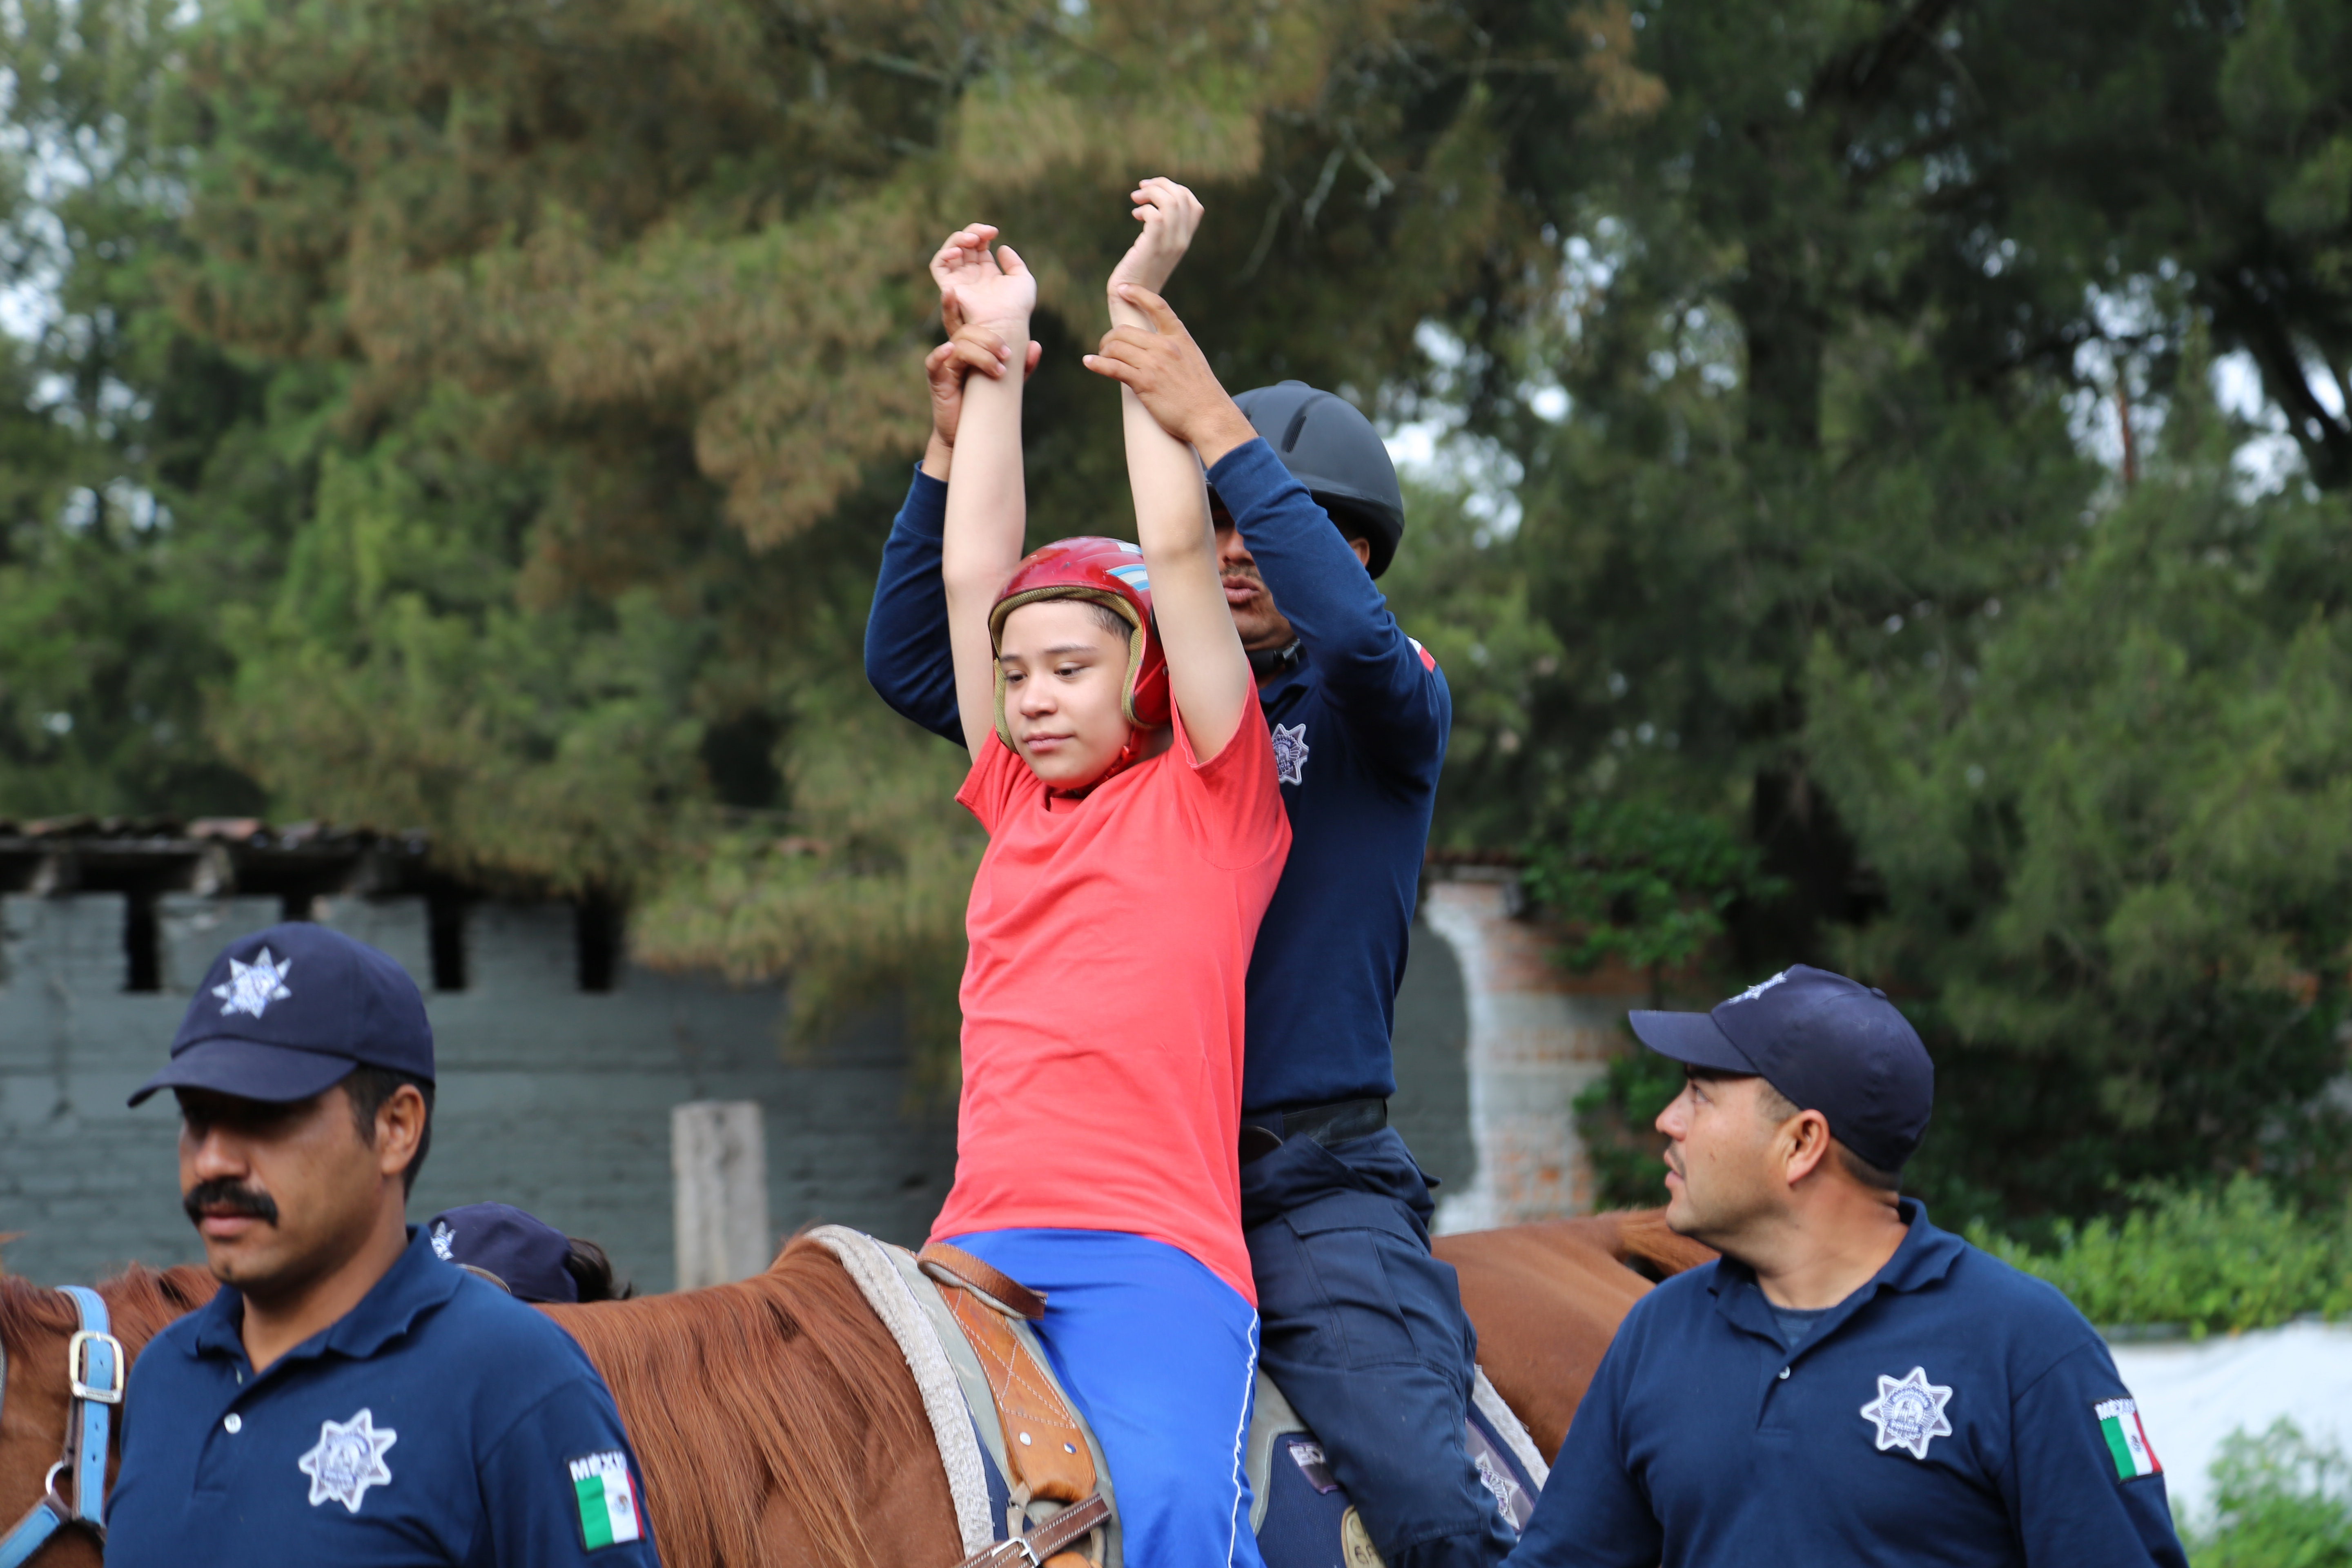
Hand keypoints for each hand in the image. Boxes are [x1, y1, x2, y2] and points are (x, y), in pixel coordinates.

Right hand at [926, 308, 1040, 450]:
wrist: (969, 433)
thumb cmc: (986, 404)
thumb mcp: (1008, 384)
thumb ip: (1021, 366)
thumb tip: (1036, 346)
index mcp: (971, 345)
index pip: (968, 320)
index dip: (963, 304)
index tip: (965, 290)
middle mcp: (956, 350)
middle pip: (968, 330)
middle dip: (989, 340)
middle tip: (1007, 354)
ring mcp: (945, 363)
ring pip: (959, 344)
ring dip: (981, 355)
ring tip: (999, 371)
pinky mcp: (937, 378)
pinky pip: (935, 361)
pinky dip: (942, 355)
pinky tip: (949, 351)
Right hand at [928, 223, 1034, 330]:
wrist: (1006, 323)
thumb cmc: (1017, 306)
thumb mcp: (1022, 279)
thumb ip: (1013, 262)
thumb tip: (1002, 248)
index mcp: (987, 273)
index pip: (978, 246)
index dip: (983, 234)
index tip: (994, 232)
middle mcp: (971, 276)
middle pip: (964, 245)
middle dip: (972, 232)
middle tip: (985, 233)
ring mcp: (959, 281)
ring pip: (950, 251)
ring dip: (958, 239)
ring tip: (973, 239)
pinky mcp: (949, 287)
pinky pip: (937, 266)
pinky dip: (944, 254)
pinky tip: (958, 251)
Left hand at [1083, 285, 1258, 466]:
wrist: (1209, 417)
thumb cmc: (1202, 394)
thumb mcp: (1192, 360)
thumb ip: (1174, 348)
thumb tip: (1153, 347)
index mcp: (1179, 337)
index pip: (1157, 306)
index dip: (1137, 293)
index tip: (1123, 289)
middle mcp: (1166, 346)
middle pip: (1125, 331)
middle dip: (1110, 338)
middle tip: (1105, 347)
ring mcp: (1154, 364)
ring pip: (1116, 347)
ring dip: (1103, 351)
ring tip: (1099, 357)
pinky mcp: (1144, 383)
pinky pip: (1113, 368)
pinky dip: (1097, 364)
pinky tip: (1088, 363)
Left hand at [1106, 177, 1203, 298]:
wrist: (1132, 298)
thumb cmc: (1138, 272)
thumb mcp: (1155, 248)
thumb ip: (1161, 230)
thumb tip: (1151, 204)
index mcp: (1185, 240)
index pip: (1195, 205)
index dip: (1176, 189)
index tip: (1154, 190)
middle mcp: (1181, 241)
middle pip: (1183, 198)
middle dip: (1161, 184)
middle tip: (1141, 189)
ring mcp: (1169, 245)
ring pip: (1171, 203)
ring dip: (1151, 193)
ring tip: (1136, 198)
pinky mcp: (1152, 247)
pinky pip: (1156, 216)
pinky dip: (1145, 208)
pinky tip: (1135, 215)